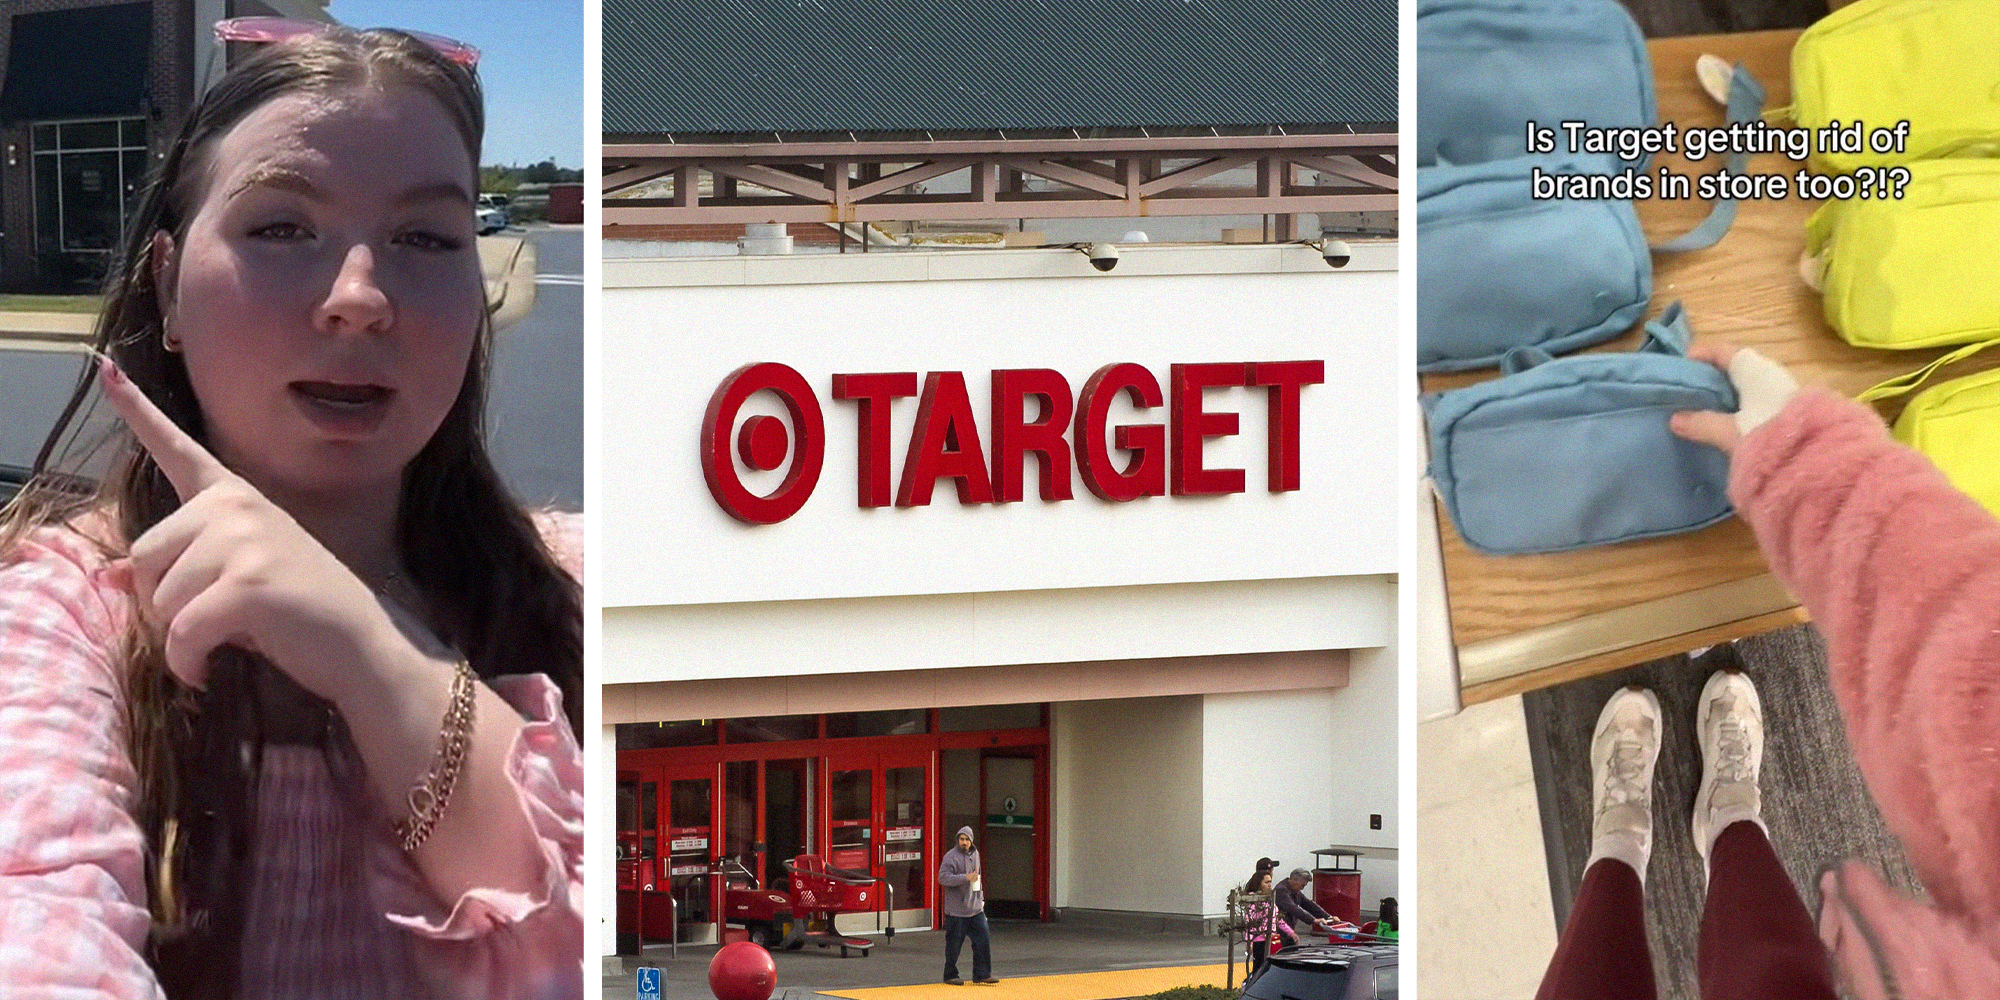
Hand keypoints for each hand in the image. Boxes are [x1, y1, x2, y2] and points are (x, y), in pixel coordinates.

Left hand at [98, 357, 409, 700]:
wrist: (364, 644)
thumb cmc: (300, 611)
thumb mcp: (240, 573)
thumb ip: (182, 564)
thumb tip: (106, 578)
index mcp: (235, 497)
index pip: (179, 449)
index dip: (136, 409)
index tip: (104, 367)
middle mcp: (236, 508)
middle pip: (144, 556)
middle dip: (164, 600)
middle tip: (211, 616)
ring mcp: (244, 542)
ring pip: (158, 598)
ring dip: (179, 635)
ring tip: (226, 638)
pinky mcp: (247, 586)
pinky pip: (181, 632)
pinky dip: (187, 662)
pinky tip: (207, 670)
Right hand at [1670, 342, 1800, 455]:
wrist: (1822, 460)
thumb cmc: (1771, 434)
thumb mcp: (1731, 432)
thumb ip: (1704, 424)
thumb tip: (1675, 419)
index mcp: (1754, 370)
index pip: (1725, 352)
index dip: (1702, 354)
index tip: (1682, 365)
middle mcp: (1772, 375)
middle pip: (1737, 369)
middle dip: (1714, 378)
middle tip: (1689, 392)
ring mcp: (1786, 393)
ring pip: (1750, 387)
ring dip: (1730, 395)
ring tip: (1707, 410)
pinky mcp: (1794, 413)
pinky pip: (1761, 402)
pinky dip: (1743, 408)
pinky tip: (1733, 425)